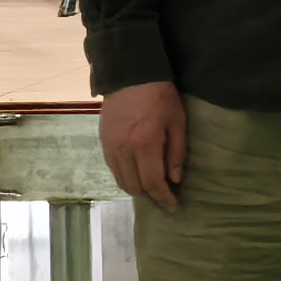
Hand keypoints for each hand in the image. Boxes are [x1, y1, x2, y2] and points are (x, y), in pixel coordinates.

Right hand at [99, 81, 185, 209]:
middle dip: (150, 195)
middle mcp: (123, 149)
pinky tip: (137, 172)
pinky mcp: (103, 141)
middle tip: (164, 195)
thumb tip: (174, 180)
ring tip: (151, 186)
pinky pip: (112, 168)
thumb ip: (176, 153)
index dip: (163, 198)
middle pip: (134, 186)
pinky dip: (125, 176)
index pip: (152, 182)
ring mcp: (110, 146)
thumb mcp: (177, 121)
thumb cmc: (160, 96)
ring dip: (136, 188)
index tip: (173, 206)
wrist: (130, 74)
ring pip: (121, 180)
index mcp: (144, 143)